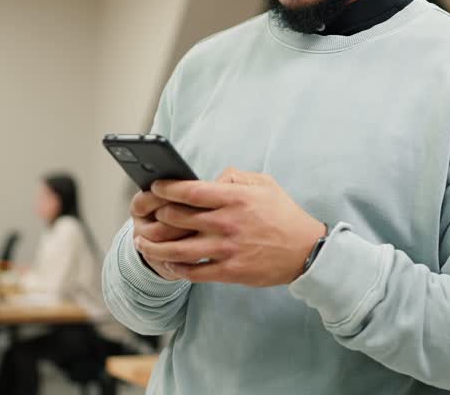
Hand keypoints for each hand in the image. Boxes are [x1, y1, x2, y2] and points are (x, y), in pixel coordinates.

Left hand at [134, 167, 325, 286]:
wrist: (307, 251)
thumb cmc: (284, 215)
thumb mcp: (264, 184)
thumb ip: (235, 177)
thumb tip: (211, 178)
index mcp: (234, 198)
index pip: (189, 190)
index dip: (166, 188)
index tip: (155, 187)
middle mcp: (227, 223)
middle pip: (177, 218)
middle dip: (156, 215)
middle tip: (146, 214)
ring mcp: (227, 249)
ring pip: (178, 249)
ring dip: (155, 246)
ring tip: (143, 242)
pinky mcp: (230, 271)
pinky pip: (193, 272)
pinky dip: (175, 268)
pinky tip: (167, 263)